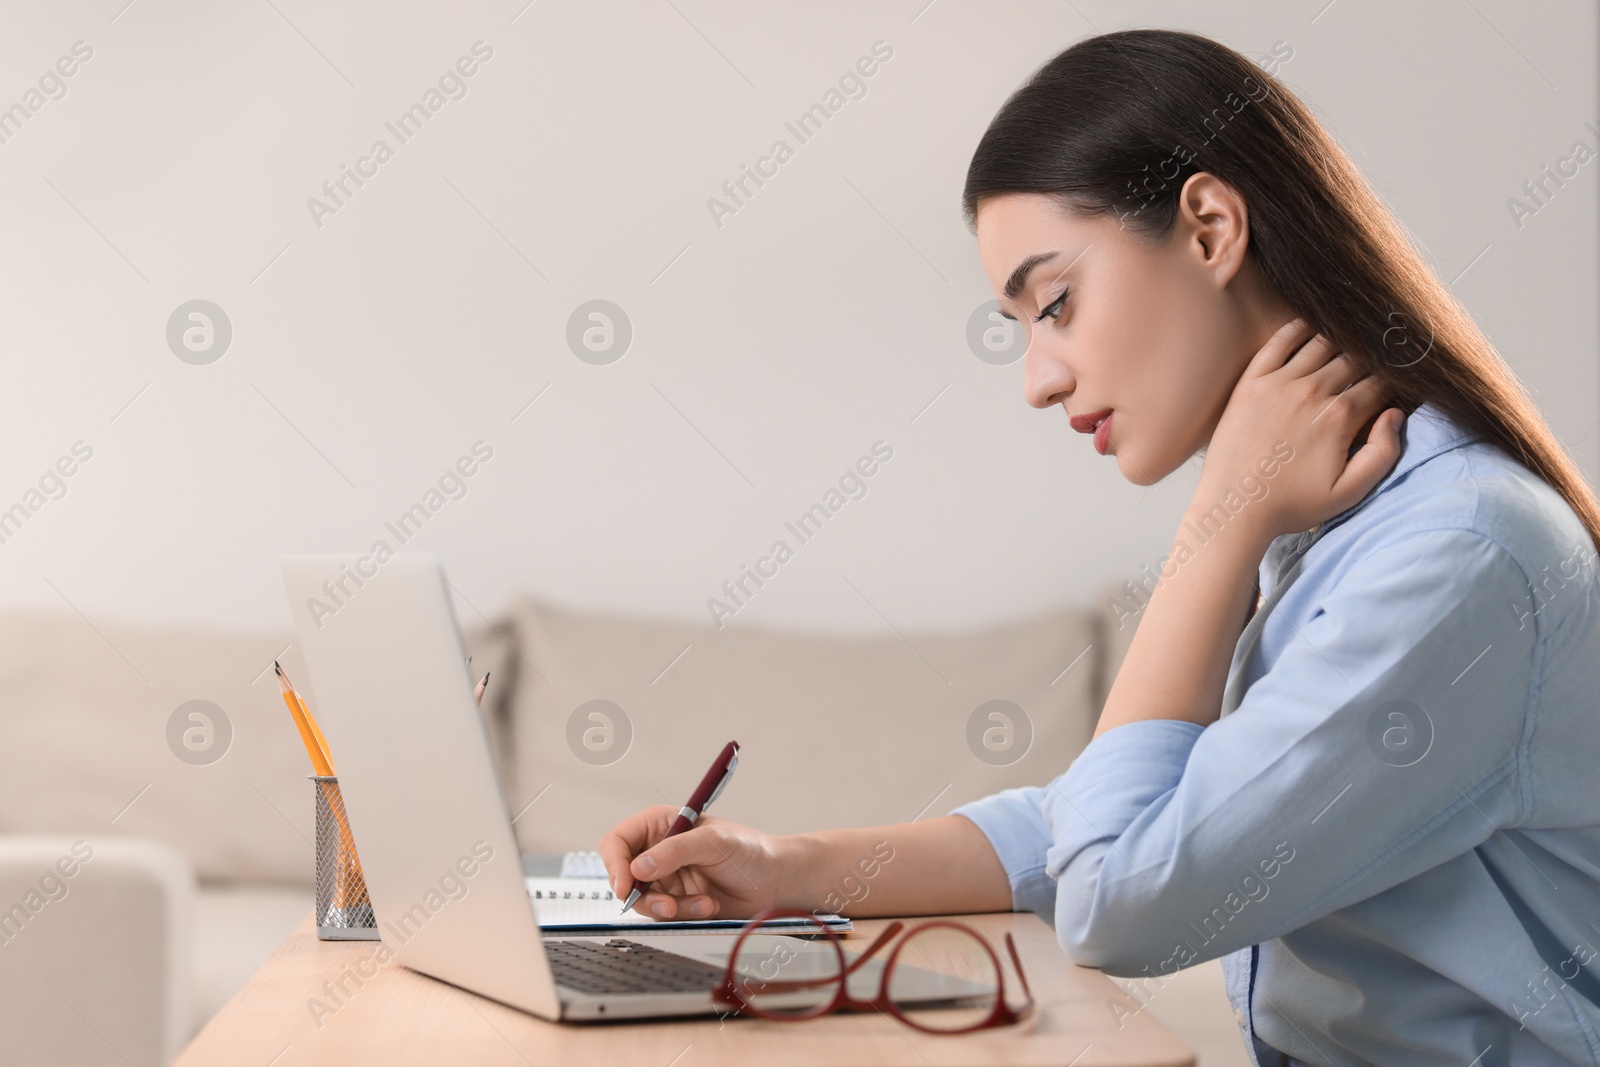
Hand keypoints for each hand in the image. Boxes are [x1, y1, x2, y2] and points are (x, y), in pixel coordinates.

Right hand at [597, 804, 795, 919]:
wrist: (775, 882)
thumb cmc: (749, 851)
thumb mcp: (713, 842)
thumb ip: (675, 851)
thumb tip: (639, 867)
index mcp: (661, 824)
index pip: (618, 841)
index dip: (616, 863)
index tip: (626, 886)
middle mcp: (658, 850)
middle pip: (623, 876)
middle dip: (642, 895)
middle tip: (667, 906)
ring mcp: (666, 878)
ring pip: (643, 901)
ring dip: (670, 907)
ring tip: (702, 904)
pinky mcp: (677, 902)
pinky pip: (664, 915)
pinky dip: (685, 914)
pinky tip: (709, 906)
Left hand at [1194, 318, 1403, 542]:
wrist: (1235, 507)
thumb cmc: (1292, 504)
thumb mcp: (1349, 492)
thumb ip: (1383, 453)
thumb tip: (1396, 414)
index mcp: (1340, 417)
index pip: (1379, 383)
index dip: (1393, 380)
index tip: (1394, 381)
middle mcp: (1311, 392)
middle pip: (1354, 359)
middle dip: (1371, 358)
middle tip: (1376, 357)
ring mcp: (1278, 384)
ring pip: (1321, 344)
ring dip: (1340, 340)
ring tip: (1350, 340)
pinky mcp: (1251, 383)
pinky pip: (1279, 342)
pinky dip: (1298, 329)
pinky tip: (1311, 326)